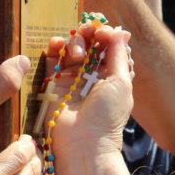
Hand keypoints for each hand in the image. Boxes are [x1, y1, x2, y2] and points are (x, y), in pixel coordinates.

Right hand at [47, 22, 132, 159]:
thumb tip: (120, 31)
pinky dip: (55, 45)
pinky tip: (58, 45)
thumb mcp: (121, 82)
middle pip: (89, 42)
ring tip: (76, 55)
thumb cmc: (107, 116)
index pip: (108, 44)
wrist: (82, 143)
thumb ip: (118, 55)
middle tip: (89, 33)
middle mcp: (92, 73)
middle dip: (89, 33)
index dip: (106, 34)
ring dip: (75, 41)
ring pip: (72, 46)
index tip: (104, 32)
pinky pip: (53, 56)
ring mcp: (72, 76)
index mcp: (112, 74)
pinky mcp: (53, 81)